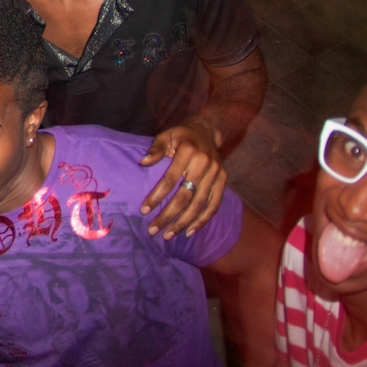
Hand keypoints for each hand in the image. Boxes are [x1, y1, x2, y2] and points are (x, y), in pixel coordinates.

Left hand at [140, 116, 226, 238]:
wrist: (207, 131)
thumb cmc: (181, 137)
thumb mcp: (165, 136)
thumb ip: (155, 149)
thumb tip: (143, 162)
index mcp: (188, 151)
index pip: (170, 179)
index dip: (157, 196)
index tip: (144, 210)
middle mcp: (205, 163)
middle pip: (185, 196)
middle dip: (168, 215)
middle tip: (153, 230)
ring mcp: (216, 174)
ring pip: (200, 204)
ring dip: (183, 223)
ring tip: (168, 235)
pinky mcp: (223, 181)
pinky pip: (214, 205)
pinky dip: (203, 220)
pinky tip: (189, 231)